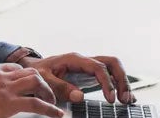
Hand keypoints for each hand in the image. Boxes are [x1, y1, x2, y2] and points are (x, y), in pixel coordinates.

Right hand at [0, 62, 63, 117]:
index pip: (13, 67)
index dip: (24, 77)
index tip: (28, 84)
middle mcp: (0, 74)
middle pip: (29, 71)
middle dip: (41, 82)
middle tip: (45, 93)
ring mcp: (5, 88)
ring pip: (36, 82)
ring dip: (47, 91)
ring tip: (52, 102)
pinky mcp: (9, 103)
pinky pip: (35, 103)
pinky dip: (49, 108)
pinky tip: (56, 114)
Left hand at [17, 53, 134, 104]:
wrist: (33, 68)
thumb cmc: (38, 72)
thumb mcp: (44, 79)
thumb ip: (60, 87)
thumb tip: (80, 96)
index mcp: (75, 59)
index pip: (98, 67)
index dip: (107, 82)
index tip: (110, 98)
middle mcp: (84, 61)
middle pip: (111, 63)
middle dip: (121, 79)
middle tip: (124, 98)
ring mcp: (88, 66)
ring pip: (113, 67)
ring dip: (122, 82)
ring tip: (127, 99)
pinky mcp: (90, 74)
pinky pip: (109, 75)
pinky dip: (118, 84)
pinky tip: (126, 96)